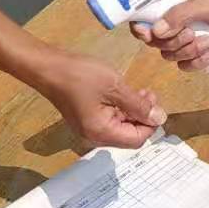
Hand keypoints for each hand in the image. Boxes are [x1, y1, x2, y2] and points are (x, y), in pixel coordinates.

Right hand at [39, 53, 165, 148]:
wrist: (49, 67)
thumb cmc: (81, 76)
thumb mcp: (115, 87)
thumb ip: (139, 105)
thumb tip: (160, 118)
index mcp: (102, 133)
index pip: (137, 139)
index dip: (150, 123)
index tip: (155, 102)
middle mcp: (95, 136)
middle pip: (129, 135)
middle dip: (143, 116)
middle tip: (148, 93)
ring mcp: (88, 128)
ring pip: (120, 127)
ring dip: (133, 111)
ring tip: (139, 91)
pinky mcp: (85, 119)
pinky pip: (109, 120)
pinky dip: (120, 109)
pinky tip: (123, 93)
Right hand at [131, 0, 208, 71]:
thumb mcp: (207, 2)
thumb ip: (180, 14)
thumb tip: (156, 30)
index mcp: (174, 0)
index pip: (145, 14)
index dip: (141, 25)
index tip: (145, 32)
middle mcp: (176, 19)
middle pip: (155, 40)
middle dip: (173, 41)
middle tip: (191, 33)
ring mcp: (186, 37)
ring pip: (169, 54)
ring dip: (188, 51)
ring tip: (208, 40)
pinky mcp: (197, 53)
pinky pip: (184, 65)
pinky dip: (197, 62)